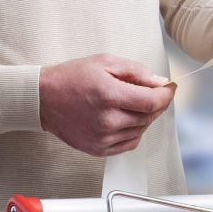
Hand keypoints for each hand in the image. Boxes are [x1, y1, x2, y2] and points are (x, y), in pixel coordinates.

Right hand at [39, 54, 175, 155]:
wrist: (42, 100)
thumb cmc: (71, 78)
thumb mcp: (104, 62)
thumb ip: (136, 71)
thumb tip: (160, 82)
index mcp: (109, 95)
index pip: (152, 101)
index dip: (166, 95)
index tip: (170, 88)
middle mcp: (107, 120)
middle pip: (149, 116)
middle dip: (156, 103)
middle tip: (151, 92)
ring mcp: (103, 138)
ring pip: (142, 129)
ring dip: (144, 116)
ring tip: (130, 103)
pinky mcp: (99, 149)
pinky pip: (131, 142)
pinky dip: (134, 130)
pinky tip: (124, 118)